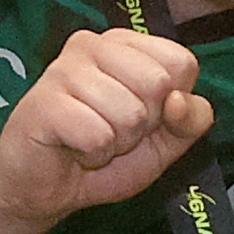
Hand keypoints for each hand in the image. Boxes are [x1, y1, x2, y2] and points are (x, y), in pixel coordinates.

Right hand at [0, 25, 211, 222]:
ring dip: (116, 143)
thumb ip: (191, 120)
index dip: (171, 104)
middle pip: (157, 83)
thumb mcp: (165, 141)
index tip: (142, 116)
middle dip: (143, 125)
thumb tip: (180, 101)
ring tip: (91, 140)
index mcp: (123, 45)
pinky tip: (73, 148)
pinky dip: (93, 154)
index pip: (180, 62)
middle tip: (111, 130)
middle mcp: (91, 45)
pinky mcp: (42, 102)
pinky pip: (98, 135)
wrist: (48, 189)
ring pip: (129, 113)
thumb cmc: (104, 154)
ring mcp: (62, 69)